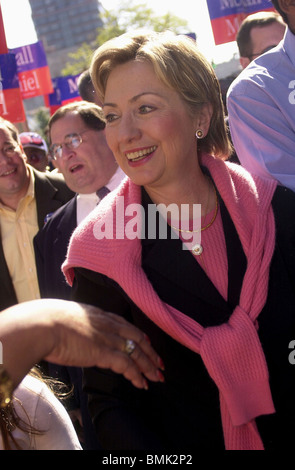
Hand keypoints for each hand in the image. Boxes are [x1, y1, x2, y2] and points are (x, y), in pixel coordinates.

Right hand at [0, 299, 163, 390]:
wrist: (43, 325)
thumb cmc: (48, 321)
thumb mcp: (69, 316)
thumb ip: (80, 324)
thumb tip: (77, 333)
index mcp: (100, 314)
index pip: (127, 326)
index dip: (139, 337)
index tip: (148, 344)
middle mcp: (108, 325)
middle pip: (138, 338)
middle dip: (151, 353)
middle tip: (160, 364)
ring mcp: (108, 338)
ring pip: (137, 353)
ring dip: (149, 367)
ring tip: (157, 378)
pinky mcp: (103, 352)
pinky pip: (127, 365)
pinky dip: (137, 375)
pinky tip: (142, 384)